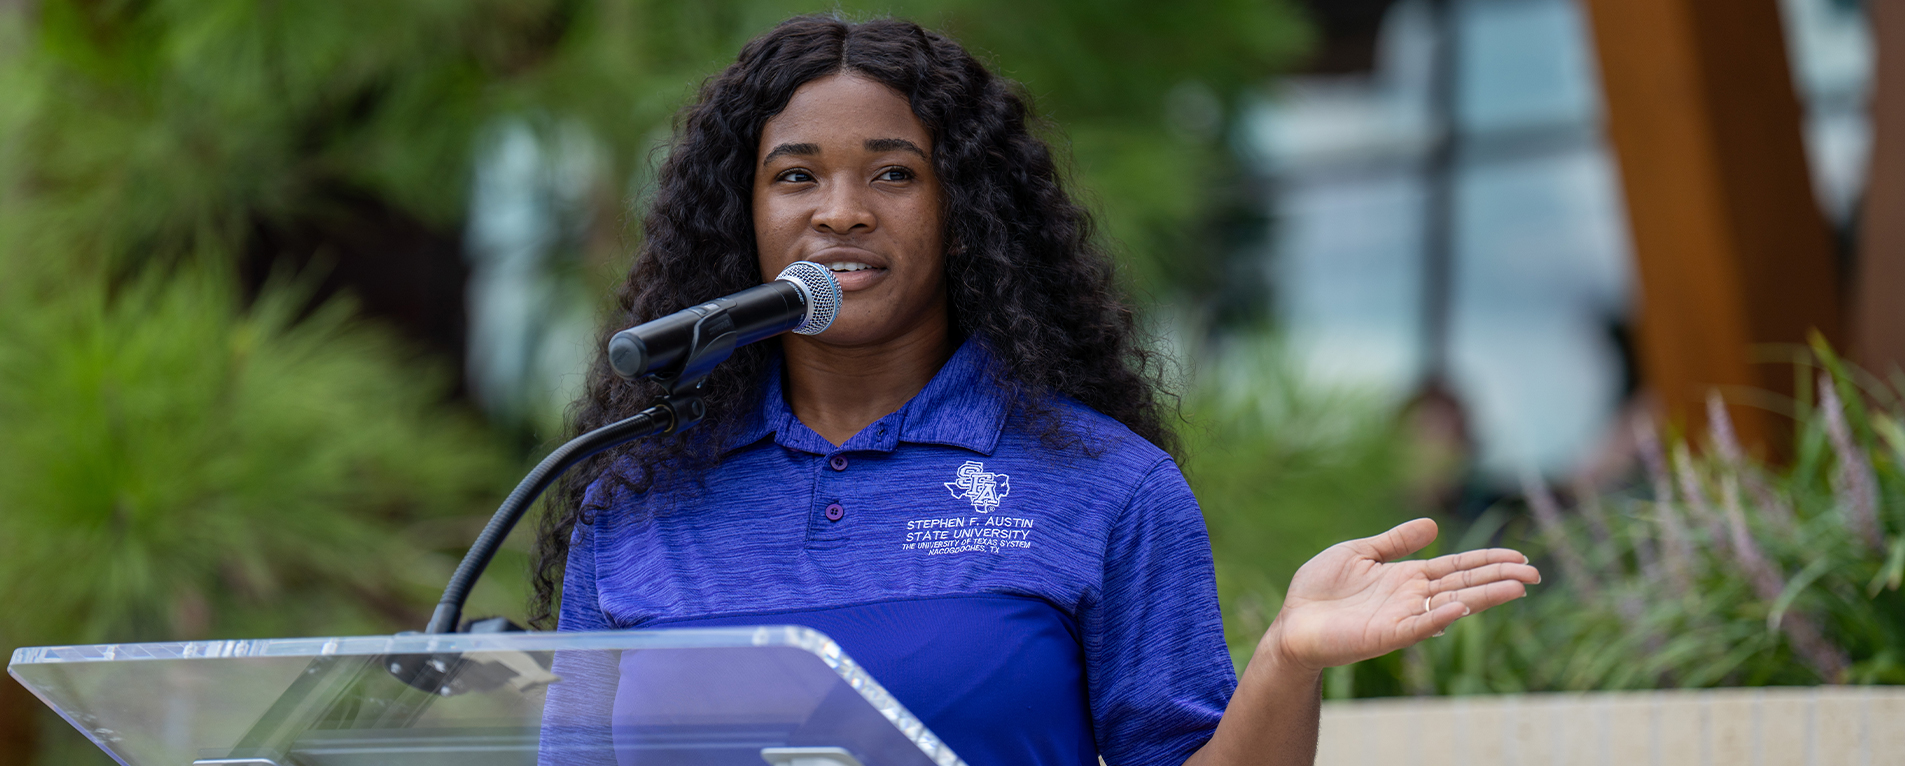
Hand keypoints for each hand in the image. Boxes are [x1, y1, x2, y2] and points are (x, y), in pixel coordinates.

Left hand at [1263, 518, 1538, 671]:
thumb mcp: (1359, 552)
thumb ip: (1395, 542)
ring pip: (1452, 605)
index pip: (1457, 567)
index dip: (1488, 562)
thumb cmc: (1320, 589)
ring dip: (1484, 597)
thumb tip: (1434, 524)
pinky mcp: (1385, 635)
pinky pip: (1418, 626)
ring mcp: (1402, 618)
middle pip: (1464, 585)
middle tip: (1535, 574)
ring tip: (1517, 588)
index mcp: (1407, 577)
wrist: (1292, 622)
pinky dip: (1440, 618)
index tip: (1520, 557)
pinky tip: (1462, 607)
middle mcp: (1412, 598)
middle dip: (1499, 579)